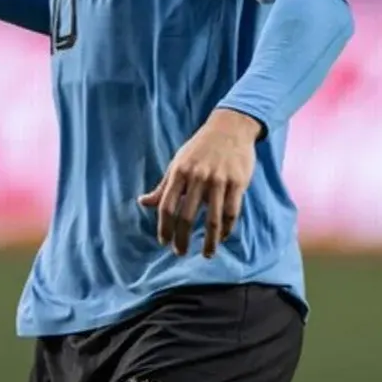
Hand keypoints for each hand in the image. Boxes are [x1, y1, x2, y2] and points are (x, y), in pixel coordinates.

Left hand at [138, 108, 260, 257]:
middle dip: (182, 239)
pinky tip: (222, 237)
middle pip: (186, 216)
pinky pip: (231, 212)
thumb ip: (163, 186)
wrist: (231, 126)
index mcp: (180, 171)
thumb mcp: (178, 162)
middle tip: (180, 253)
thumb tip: (142, 202)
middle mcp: (198, 177)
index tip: (164, 242)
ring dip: (208, 241)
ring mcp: (219, 180)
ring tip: (206, 254)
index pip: (167, 205)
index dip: (164, 227)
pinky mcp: (238, 182)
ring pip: (212, 219)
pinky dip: (226, 229)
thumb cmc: (200, 147)